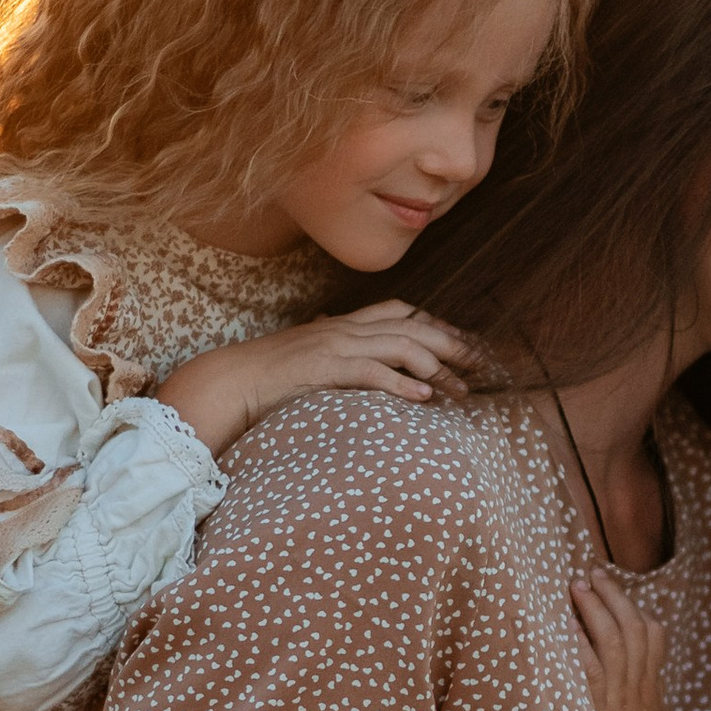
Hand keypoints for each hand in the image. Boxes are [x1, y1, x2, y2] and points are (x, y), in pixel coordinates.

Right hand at [153, 302, 473, 456]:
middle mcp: (344, 330)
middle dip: (452, 345)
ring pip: (400, 347)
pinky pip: (371, 372)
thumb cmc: (270, 378)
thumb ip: (338, 356)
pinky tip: (424, 398)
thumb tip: (361, 368)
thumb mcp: (311, 359)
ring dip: (436, 369)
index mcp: (343, 325)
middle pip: (412, 328)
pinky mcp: (324, 369)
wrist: (230, 381)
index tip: (463, 344)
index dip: (436, 324)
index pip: (400, 312)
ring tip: (461, 391)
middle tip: (480, 366)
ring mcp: (335, 347)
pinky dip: (401, 384)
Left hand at [570, 568, 679, 710]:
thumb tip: (628, 672)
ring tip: (577, 587)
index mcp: (651, 685)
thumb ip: (640, 692)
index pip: (654, 636)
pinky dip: (582, 647)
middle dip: (614, 598)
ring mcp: (622, 698)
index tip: (616, 590)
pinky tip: (569, 628)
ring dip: (597, 611)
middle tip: (591, 574)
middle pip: (634, 629)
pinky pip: (593, 673)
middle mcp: (639, 686)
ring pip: (616, 642)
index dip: (636, 608)